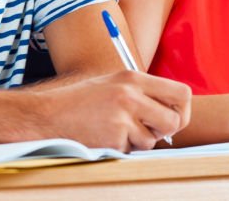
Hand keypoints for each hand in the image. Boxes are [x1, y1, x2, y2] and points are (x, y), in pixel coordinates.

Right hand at [42, 71, 190, 151]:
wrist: (46, 115)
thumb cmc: (79, 101)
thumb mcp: (112, 83)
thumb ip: (141, 93)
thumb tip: (171, 112)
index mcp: (132, 77)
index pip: (181, 93)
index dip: (182, 110)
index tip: (174, 119)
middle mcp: (131, 94)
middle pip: (173, 120)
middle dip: (164, 131)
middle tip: (147, 131)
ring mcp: (122, 116)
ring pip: (151, 140)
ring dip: (136, 142)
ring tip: (113, 130)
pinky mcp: (113, 136)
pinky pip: (130, 151)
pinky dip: (120, 149)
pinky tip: (102, 136)